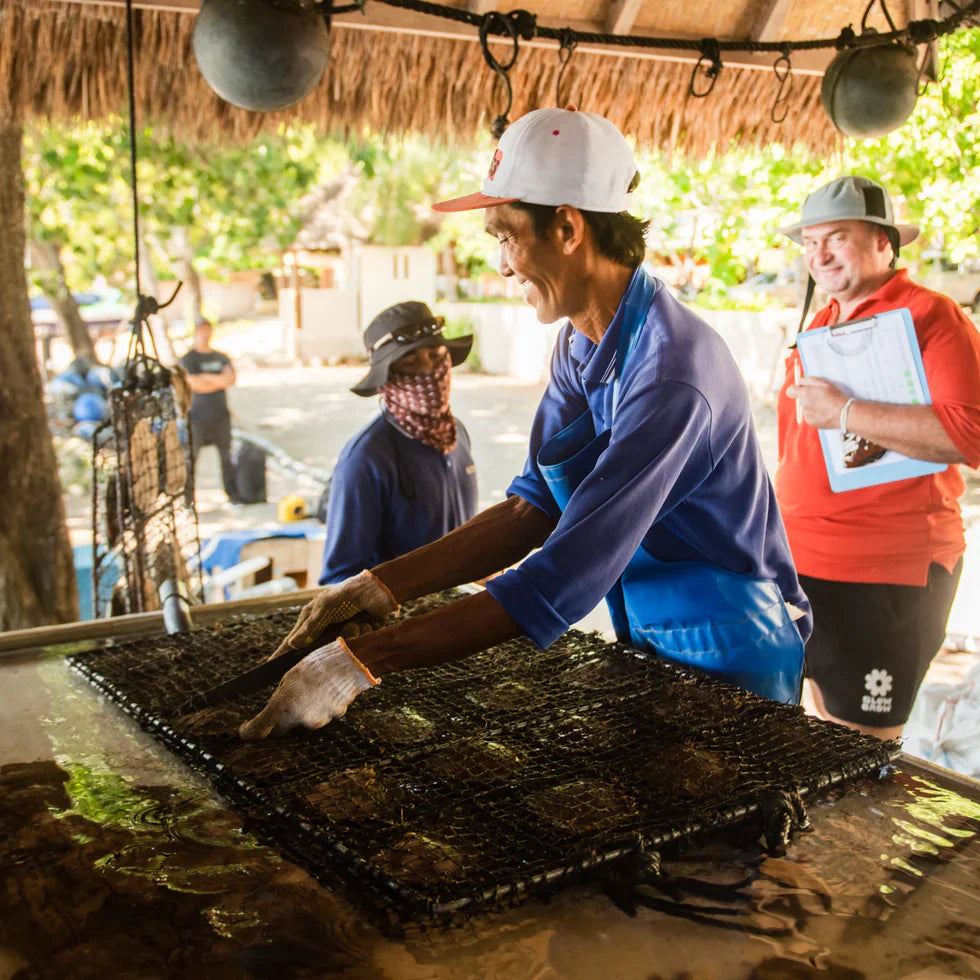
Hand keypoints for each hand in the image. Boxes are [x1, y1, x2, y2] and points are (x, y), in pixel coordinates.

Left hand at [239, 639, 378, 739]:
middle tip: (283, 703)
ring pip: (304, 721)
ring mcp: (319, 720)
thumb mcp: (290, 675)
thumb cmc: (318, 663)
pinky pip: (322, 714)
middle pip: (282, 727)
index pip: (259, 730)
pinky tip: (325, 691)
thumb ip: (281, 694)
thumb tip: (277, 703)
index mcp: (283, 706)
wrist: (351, 662)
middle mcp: (299, 719)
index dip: (249, 732)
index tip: (244, 730)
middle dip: (279, 719)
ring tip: (311, 689)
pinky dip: (321, 707)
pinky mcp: (335, 717)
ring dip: (303, 710)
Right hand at [269, 570, 397, 660]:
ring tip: (358, 622)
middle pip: (317, 649)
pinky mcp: (357, 635)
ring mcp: (340, 632)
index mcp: (312, 618)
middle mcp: (324, 627)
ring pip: (339, 648)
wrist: (378, 589)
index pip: (293, 640)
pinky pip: (356, 643)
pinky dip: (363, 633)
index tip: (269, 667)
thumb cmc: (349, 592)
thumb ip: (311, 625)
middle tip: (341, 631)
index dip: (282, 653)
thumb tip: (293, 644)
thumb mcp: (326, 605)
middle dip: (330, 643)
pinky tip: (368, 622)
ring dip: (351, 634)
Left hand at [787, 376, 848, 428]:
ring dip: (812, 406)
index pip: (790, 391)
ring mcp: (806, 414)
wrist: (844, 413)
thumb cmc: (836, 396)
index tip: (800, 389)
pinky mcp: (811, 422)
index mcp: (805, 393)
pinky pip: (810, 416)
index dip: (795, 389)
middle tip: (819, 397)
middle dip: (807, 397)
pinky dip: (815, 414)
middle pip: (800, 399)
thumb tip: (799, 381)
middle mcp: (803, 404)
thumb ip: (809, 381)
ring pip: (805, 408)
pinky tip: (825, 412)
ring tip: (825, 406)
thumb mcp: (824, 383)